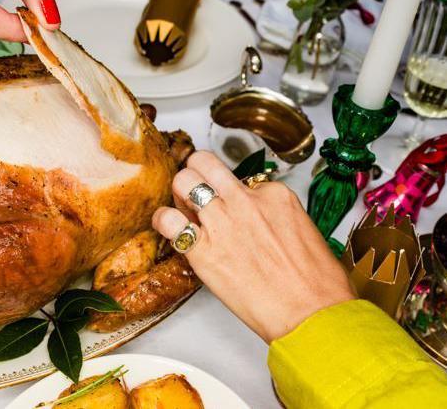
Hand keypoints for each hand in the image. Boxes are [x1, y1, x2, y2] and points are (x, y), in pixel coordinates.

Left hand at [152, 151, 355, 342]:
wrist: (312, 314)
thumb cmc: (316, 283)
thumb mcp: (304, 230)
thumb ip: (274, 216)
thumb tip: (255, 219)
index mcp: (274, 195)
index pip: (236, 176)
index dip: (227, 192)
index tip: (228, 207)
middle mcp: (245, 201)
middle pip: (204, 163)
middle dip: (195, 173)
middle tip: (194, 192)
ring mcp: (223, 222)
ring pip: (183, 181)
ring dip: (178, 193)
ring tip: (182, 209)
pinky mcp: (203, 250)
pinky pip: (168, 220)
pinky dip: (162, 220)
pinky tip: (167, 227)